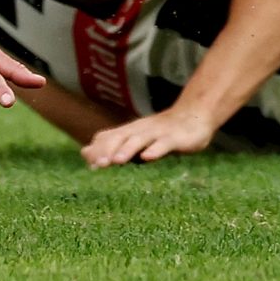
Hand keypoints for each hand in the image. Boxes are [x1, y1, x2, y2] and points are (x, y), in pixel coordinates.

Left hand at [82, 103, 218, 167]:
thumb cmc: (162, 132)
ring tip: (117, 161)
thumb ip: (113, 147)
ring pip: (141, 140)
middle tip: (98, 164)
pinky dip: (156, 150)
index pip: (110, 138)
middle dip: (110, 150)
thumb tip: (84, 153)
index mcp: (131, 131)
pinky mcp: (175, 138)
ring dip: (128, 149)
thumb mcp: (136, 140)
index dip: (100, 149)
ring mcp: (158, 133)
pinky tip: (148, 157)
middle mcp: (141, 130)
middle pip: (122, 138)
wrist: (195, 115)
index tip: (88, 163)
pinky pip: (164, 144)